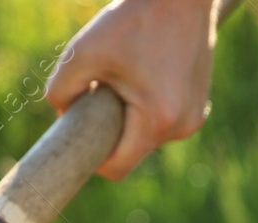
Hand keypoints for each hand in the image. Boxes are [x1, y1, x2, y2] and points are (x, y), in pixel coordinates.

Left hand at [45, 0, 218, 179]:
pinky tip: (140, 78)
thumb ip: (59, 91)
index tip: (78, 141)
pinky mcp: (199, 104)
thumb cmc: (132, 19)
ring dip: (128, 120)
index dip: (92, 160)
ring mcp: (195, 116)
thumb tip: (61, 117)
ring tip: (122, 82)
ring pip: (146, 137)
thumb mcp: (83, 52)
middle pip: (132, 152)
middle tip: (95, 99)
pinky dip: (145, 109)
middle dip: (110, 134)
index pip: (117, 168)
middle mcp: (183, 126)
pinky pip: (162, 122)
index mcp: (158, 120)